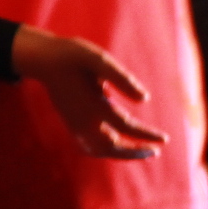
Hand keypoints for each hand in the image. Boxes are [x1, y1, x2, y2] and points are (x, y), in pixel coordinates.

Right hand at [11, 27, 165, 158]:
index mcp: (92, 105)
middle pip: (113, 147)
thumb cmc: (72, 55)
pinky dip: (106, 151)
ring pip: (100, 150)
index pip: (125, 126)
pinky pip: (90, 147)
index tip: (164, 139)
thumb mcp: (99, 58)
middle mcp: (83, 120)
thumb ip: (122, 78)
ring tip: (143, 151)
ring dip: (122, 153)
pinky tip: (119, 145)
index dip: (146, 134)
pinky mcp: (71, 125)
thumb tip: (145, 99)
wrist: (43, 59)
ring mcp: (74, 125)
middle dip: (136, 151)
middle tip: (156, 151)